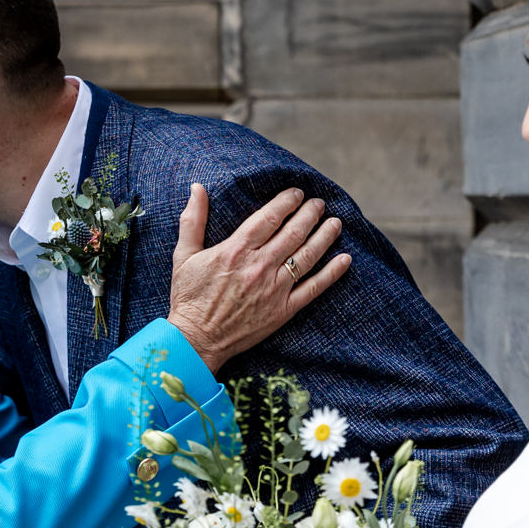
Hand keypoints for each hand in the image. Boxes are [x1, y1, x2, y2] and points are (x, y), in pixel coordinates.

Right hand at [165, 183, 349, 370]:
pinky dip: (331, 273)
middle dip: (310, 214)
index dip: (287, 202)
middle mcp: (259, 266)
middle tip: (320, 203)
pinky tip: (344, 259)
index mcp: (236, 250)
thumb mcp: (184, 254)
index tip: (297, 194)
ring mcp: (274, 289)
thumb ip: (193, 219)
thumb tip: (197, 188)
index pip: (269, 217)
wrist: (197, 339)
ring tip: (335, 223)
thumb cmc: (189, 297)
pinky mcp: (283, 310)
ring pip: (307, 256)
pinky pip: (313, 288)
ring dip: (324, 237)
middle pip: (293, 233)